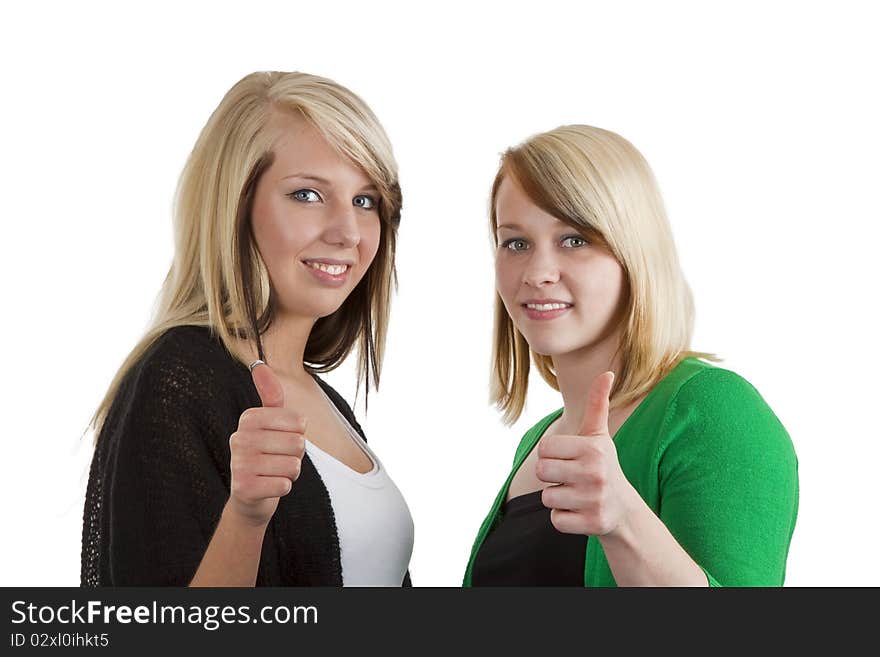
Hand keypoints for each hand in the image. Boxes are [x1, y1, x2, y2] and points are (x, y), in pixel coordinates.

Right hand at [227, 361, 305, 526]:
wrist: (249, 497)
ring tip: (273, 472)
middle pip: (298, 444)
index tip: (282, 441)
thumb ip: (270, 395)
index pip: (299, 422)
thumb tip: (259, 364)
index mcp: (248, 418)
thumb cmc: (266, 455)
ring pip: (293, 466)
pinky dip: (283, 488)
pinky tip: (269, 486)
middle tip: (278, 460)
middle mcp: (239, 438)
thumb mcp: (269, 423)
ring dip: (290, 473)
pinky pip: (284, 485)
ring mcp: (239, 463)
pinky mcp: (243, 488)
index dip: (299, 435)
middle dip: (296, 456)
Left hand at [537, 371, 637, 536]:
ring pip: (547, 497)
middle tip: (571, 477)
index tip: (570, 459)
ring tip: (578, 494)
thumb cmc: (603, 466)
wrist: (624, 509)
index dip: (552, 454)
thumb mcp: (599, 435)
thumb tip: (607, 373)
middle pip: (541, 471)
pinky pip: (555, 520)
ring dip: (558, 498)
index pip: (544, 447)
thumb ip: (597, 404)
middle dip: (552, 476)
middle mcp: (595, 473)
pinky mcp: (592, 524)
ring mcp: (594, 500)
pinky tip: (580, 512)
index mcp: (593, 448)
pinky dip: (564, 518)